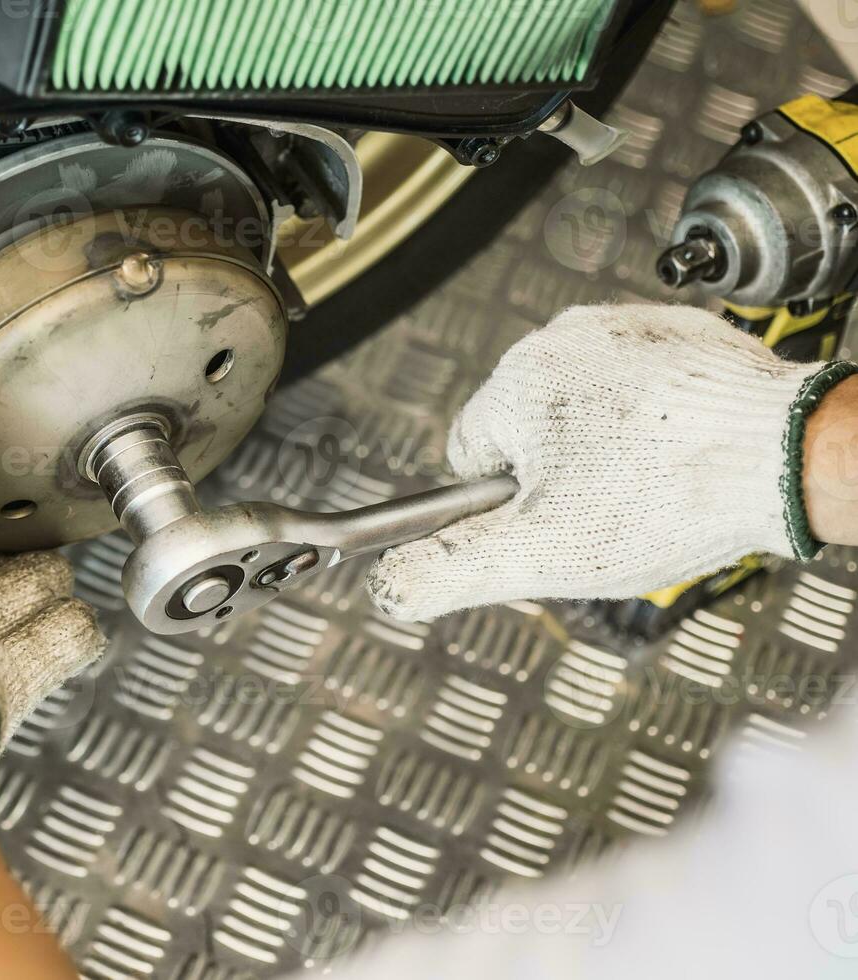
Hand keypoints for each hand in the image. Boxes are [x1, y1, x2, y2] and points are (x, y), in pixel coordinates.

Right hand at [368, 304, 856, 621]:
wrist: (790, 454)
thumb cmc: (671, 497)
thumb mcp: (539, 555)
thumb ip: (450, 569)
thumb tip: (389, 584)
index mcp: (515, 382)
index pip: (471, 454)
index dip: (505, 505)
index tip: (550, 523)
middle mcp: (563, 338)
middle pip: (529, 431)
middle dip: (558, 477)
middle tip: (608, 512)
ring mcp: (626, 329)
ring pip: (585, 410)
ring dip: (605, 449)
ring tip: (651, 484)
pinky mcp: (680, 332)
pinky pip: (639, 387)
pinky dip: (653, 421)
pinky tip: (679, 452)